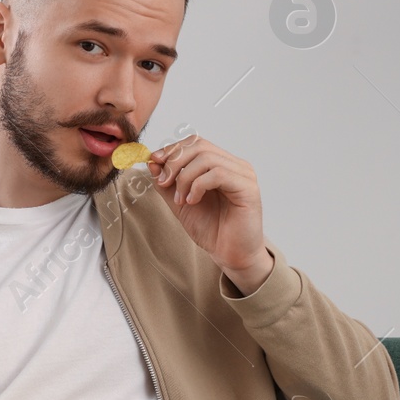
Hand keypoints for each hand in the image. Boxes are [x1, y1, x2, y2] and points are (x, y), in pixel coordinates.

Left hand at [148, 134, 268, 281]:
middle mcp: (234, 165)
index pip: (195, 143)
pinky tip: (193, 201)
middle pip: (200, 146)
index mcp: (221, 164)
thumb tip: (152, 162)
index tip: (154, 162)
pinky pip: (218, 174)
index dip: (173, 149)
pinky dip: (198, 186)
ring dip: (185, 178)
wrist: (231, 255)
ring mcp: (243, 175)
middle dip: (175, 162)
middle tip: (163, 183)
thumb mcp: (180, 203)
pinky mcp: (248, 188)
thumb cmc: (212, 230)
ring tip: (180, 200)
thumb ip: (167, 183)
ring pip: (207, 158)